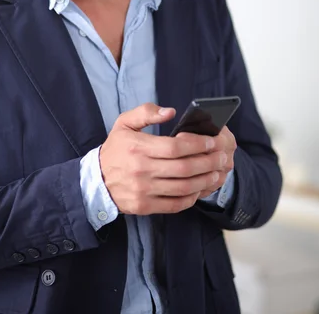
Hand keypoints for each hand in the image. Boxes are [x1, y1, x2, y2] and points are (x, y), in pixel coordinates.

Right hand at [99, 103, 230, 214]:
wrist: (96, 181)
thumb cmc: (115, 149)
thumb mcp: (124, 123)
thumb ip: (146, 112)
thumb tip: (171, 112)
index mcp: (138, 147)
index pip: (175, 147)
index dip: (197, 144)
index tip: (211, 141)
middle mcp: (141, 170)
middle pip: (184, 168)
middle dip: (208, 162)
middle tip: (222, 157)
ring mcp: (144, 191)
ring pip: (183, 187)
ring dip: (205, 180)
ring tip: (217, 172)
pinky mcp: (145, 206)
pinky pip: (175, 204)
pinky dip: (192, 197)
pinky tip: (201, 188)